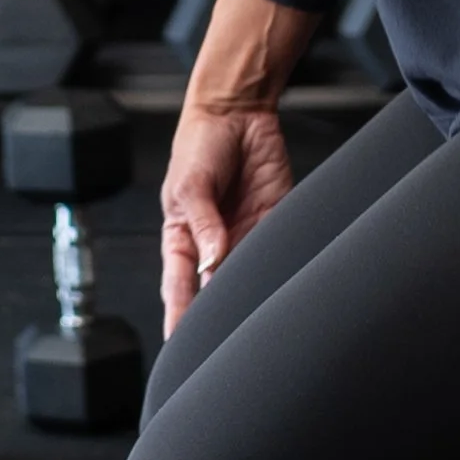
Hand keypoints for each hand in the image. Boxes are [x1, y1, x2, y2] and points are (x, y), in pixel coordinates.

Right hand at [160, 102, 296, 334]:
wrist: (237, 113)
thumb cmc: (200, 146)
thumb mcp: (190, 184)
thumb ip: (203, 223)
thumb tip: (211, 262)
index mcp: (182, 239)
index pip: (178, 289)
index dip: (179, 318)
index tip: (181, 346)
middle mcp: (213, 245)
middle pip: (215, 292)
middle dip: (219, 317)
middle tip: (224, 344)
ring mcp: (244, 236)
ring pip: (247, 277)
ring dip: (251, 295)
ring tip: (255, 320)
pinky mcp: (273, 223)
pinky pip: (276, 252)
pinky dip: (278, 268)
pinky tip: (281, 282)